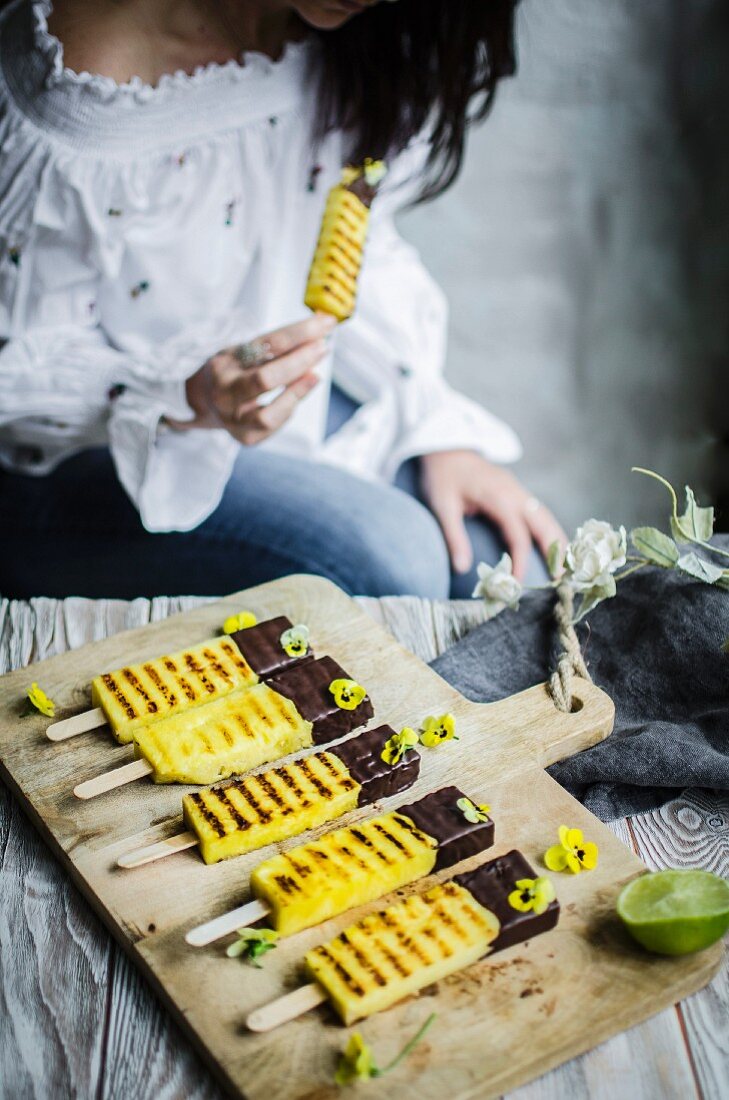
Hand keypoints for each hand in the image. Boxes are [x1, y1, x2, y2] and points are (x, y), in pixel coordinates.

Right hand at [172, 314, 335, 444]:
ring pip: (268, 415)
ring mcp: (232, 420)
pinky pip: (274, 426)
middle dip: (299, 361)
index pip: (266, 345)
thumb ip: (275, 348)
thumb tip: (317, 338)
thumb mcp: (244, 352)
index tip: (325, 323)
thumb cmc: (233, 371)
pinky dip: (289, 407)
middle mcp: (223, 394)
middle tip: (322, 347)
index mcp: (223, 365)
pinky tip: (297, 393)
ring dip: (297, 392)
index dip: (299, 333)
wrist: (205, 401)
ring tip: (315, 374)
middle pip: (264, 380)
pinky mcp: (246, 438)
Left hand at [420, 450, 567, 580]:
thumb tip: (462, 569)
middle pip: (543, 523)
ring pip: (546, 516)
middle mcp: (514, 493)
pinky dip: (549, 530)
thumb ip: (453, 537)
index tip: (518, 583)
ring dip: (557, 540)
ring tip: (564, 567)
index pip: (517, 534)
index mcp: (498, 497)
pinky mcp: (517, 491)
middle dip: (555, 550)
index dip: (521, 560)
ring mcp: (518, 490)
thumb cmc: (443, 477)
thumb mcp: (442, 506)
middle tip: (560, 578)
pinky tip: (552, 547)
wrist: (447, 448)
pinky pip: (540, 512)